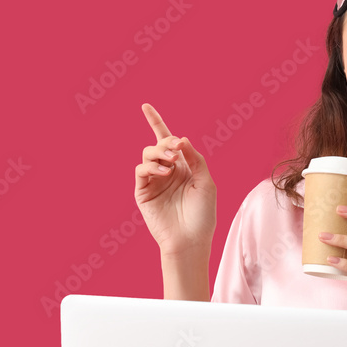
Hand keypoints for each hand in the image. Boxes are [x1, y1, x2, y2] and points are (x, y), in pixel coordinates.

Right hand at [134, 103, 216, 256]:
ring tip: (170, 164)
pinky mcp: (143, 192)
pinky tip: (164, 173)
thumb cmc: (202, 215)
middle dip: (167, 141)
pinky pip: (141, 171)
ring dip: (159, 153)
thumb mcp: (206, 181)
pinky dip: (151, 167)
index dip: (156, 122)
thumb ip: (195, 158)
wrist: (190, 239)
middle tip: (177, 149)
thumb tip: (181, 139)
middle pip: (159, 144)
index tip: (145, 106)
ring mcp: (154, 182)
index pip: (168, 141)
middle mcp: (167, 172)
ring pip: (147, 154)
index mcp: (183, 167)